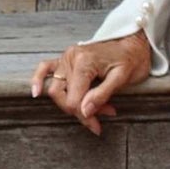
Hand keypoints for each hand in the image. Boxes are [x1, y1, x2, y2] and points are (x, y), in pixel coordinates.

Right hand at [30, 31, 151, 136]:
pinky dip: (38, 79)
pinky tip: (35, 91)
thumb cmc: (131, 59)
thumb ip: (101, 94)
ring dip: (69, 103)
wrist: (134, 43)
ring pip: (55, 89)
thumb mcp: (122, 78)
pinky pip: (45, 68)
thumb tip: (84, 111)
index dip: (84, 116)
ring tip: (91, 112)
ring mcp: (66, 57)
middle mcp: (71, 58)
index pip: (73, 99)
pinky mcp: (66, 59)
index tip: (97, 125)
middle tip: (99, 120)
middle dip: (79, 111)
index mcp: (84, 62)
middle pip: (61, 95)